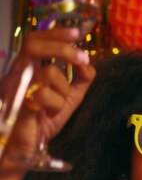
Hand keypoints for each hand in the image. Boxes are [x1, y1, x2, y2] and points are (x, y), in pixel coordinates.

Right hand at [2, 28, 94, 159]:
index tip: (77, 33)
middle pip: (35, 45)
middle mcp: (19, 72)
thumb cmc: (43, 120)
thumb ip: (81, 80)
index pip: (37, 41)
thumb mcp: (69, 97)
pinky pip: (43, 94)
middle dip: (62, 48)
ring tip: (57, 105)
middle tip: (82, 58)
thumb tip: (88, 63)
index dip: (56, 34)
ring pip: (48, 72)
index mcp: (29, 69)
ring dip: (62, 90)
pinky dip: (54, 105)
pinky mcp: (17, 100)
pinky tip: (48, 113)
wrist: (26, 146)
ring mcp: (15, 85)